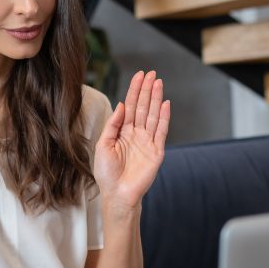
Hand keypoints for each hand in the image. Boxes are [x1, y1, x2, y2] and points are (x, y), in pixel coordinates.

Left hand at [93, 70, 169, 208]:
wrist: (117, 194)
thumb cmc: (106, 173)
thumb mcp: (103, 145)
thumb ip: (112, 124)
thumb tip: (121, 105)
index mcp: (122, 132)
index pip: (130, 106)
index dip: (134, 91)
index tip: (139, 76)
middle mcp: (136, 134)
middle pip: (142, 107)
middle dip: (146, 90)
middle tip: (151, 73)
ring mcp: (147, 142)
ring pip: (152, 115)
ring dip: (156, 98)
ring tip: (159, 82)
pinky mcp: (156, 151)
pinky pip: (161, 131)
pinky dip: (164, 117)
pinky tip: (165, 104)